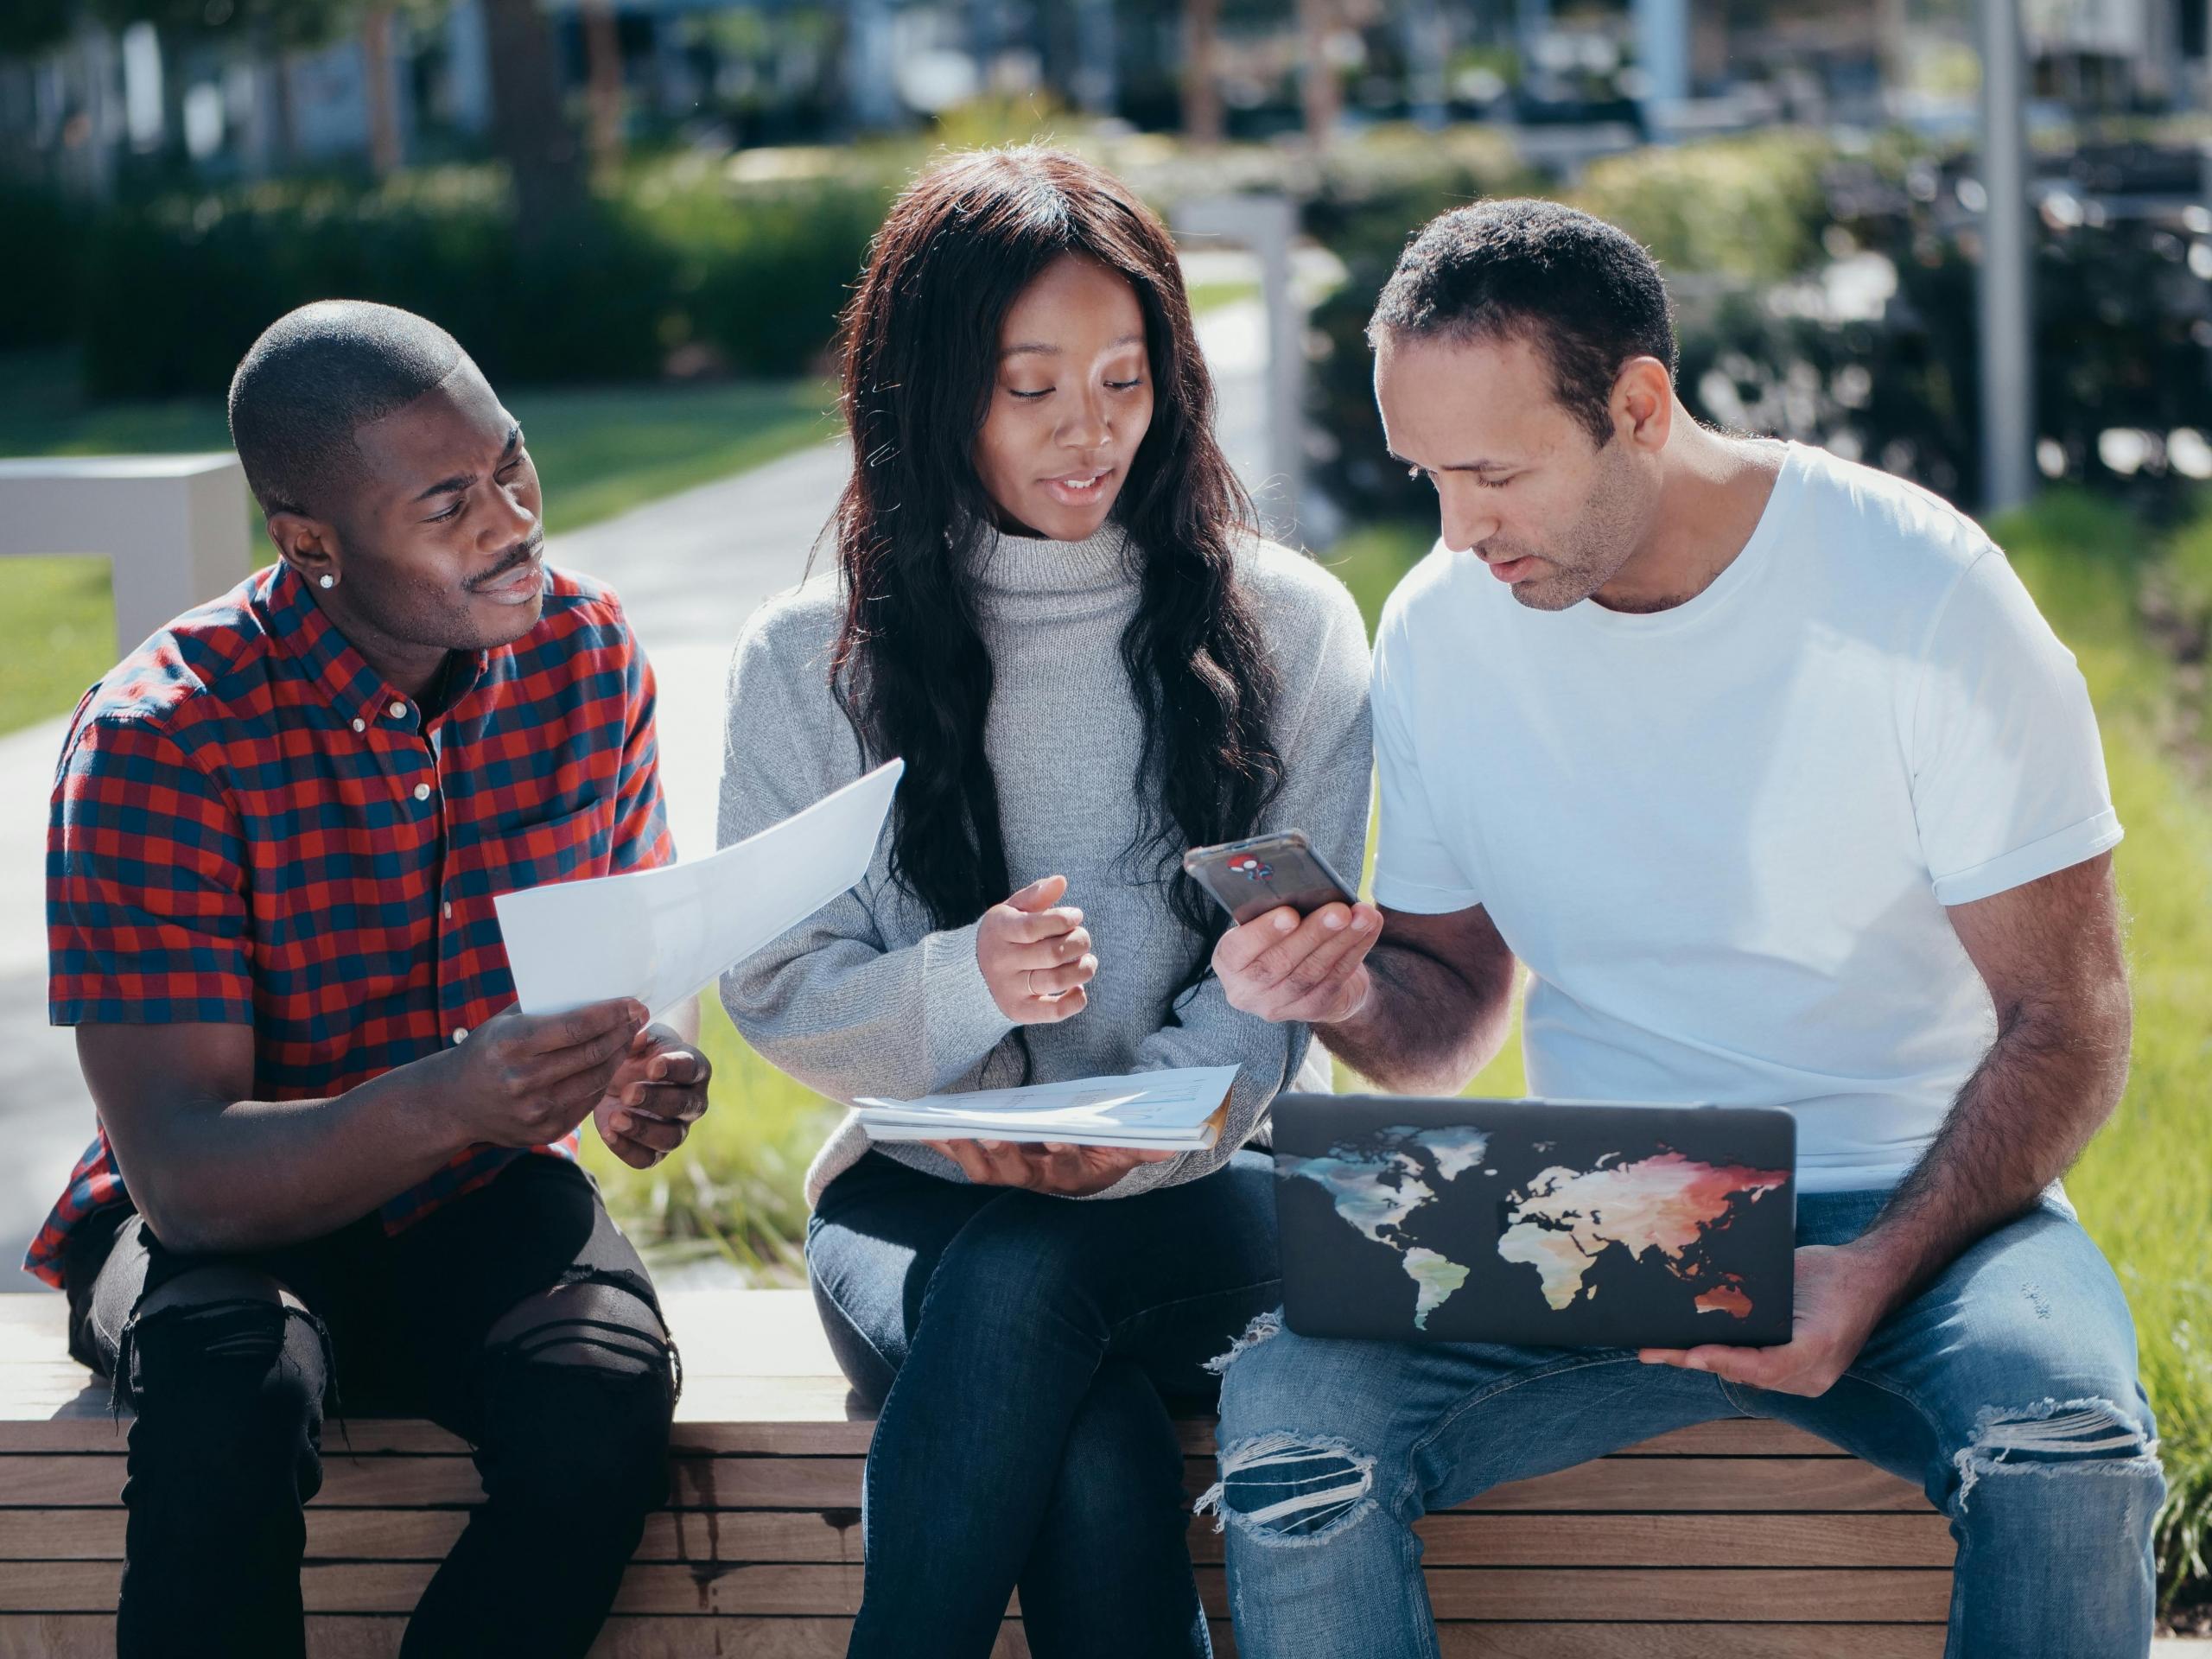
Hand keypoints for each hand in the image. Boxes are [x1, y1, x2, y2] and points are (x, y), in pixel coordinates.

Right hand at [440, 1000, 649, 1150]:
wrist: (452, 1104)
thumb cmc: (485, 1051)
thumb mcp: (503, 1023)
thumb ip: (544, 1009)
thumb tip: (596, 990)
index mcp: (511, 1044)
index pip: (576, 1027)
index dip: (611, 1014)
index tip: (632, 1003)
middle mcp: (522, 1079)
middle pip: (591, 1053)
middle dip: (622, 1031)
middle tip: (638, 1017)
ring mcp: (534, 1110)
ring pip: (596, 1079)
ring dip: (618, 1056)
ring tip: (628, 1037)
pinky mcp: (543, 1131)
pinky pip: (586, 1102)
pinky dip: (602, 1081)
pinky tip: (609, 1064)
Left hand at [592, 1023, 711, 1169]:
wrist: (624, 1078)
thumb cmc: (636, 1054)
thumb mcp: (637, 1041)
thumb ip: (635, 1038)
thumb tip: (636, 1037)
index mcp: (694, 1068)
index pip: (692, 1069)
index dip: (675, 1069)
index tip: (652, 1067)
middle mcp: (693, 1101)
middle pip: (684, 1106)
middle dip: (655, 1100)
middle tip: (627, 1093)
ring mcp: (677, 1128)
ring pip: (670, 1138)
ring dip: (642, 1130)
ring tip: (615, 1118)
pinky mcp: (656, 1150)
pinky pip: (647, 1159)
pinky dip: (627, 1149)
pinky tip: (608, 1133)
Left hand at [925, 1138, 1174, 1196]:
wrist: (1084, 1168)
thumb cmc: (1105, 1153)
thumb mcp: (1128, 1151)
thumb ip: (1146, 1146)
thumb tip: (1175, 1142)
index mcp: (1069, 1175)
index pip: (1065, 1167)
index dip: (1060, 1154)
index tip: (1056, 1137)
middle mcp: (1036, 1178)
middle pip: (1013, 1172)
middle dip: (999, 1154)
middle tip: (986, 1134)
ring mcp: (1011, 1173)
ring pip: (982, 1168)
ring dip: (962, 1150)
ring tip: (943, 1128)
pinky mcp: (992, 1162)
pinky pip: (965, 1155)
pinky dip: (946, 1143)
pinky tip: (925, 1127)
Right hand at [978, 875, 1095, 1023]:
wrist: (969, 976)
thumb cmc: (1003, 936)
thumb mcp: (1011, 911)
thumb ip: (1035, 895)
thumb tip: (1061, 881)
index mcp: (999, 931)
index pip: (1032, 927)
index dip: (1061, 920)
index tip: (1076, 915)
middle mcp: (1001, 961)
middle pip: (1051, 954)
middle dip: (1079, 942)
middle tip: (1083, 938)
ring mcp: (1009, 989)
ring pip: (1056, 980)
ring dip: (1083, 969)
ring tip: (1088, 961)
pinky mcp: (1019, 1011)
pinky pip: (1054, 1011)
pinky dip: (1075, 1000)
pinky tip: (1078, 988)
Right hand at [1213, 901, 1381, 1024]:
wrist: (1306, 975)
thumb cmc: (1281, 936)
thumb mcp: (1268, 924)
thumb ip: (1277, 912)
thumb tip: (1308, 893)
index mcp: (1228, 961)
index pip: (1237, 950)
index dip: (1263, 933)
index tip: (1289, 914)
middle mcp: (1246, 989)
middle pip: (1280, 962)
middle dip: (1313, 933)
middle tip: (1339, 910)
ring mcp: (1277, 1006)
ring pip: (1312, 971)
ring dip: (1341, 941)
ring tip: (1361, 915)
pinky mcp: (1310, 1011)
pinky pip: (1335, 979)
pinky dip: (1355, 950)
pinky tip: (1368, 929)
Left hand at [1638, 1244, 1890, 1397]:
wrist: (1870, 1279)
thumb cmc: (1835, 1273)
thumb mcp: (1798, 1276)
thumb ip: (1760, 1298)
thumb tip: (1710, 1301)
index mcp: (1816, 1351)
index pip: (1761, 1366)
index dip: (1724, 1361)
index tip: (1690, 1353)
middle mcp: (1812, 1374)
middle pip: (1746, 1373)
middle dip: (1697, 1361)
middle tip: (1653, 1352)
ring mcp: (1807, 1378)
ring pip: (1747, 1376)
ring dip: (1705, 1362)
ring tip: (1659, 1351)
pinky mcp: (1800, 1373)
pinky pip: (1757, 1372)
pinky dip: (1726, 1360)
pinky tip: (1692, 1351)